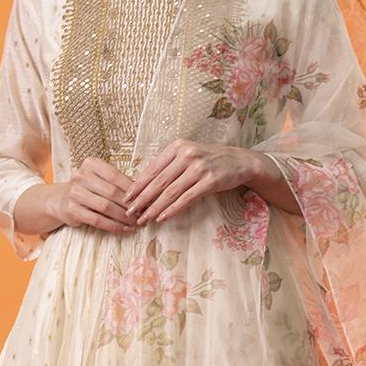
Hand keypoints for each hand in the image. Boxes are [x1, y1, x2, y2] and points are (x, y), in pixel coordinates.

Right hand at [57, 156, 138, 234]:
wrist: (62, 200)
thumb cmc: (89, 188)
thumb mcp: (102, 179)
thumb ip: (121, 181)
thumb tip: (144, 187)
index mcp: (91, 164)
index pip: (115, 175)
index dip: (131, 189)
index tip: (144, 199)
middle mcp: (80, 176)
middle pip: (111, 192)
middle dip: (129, 205)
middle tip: (142, 213)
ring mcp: (74, 193)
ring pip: (105, 207)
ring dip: (123, 217)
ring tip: (135, 222)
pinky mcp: (72, 210)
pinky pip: (97, 220)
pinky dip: (114, 226)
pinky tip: (125, 229)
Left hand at [122, 141, 256, 224]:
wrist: (239, 161)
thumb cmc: (209, 160)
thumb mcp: (187, 156)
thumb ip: (168, 167)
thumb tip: (143, 184)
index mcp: (177, 147)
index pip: (152, 168)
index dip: (138, 185)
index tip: (126, 198)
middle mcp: (186, 155)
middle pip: (159, 181)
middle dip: (142, 199)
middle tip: (130, 212)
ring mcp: (199, 168)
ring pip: (170, 191)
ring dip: (155, 207)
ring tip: (144, 219)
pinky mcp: (209, 181)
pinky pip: (186, 198)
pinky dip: (173, 209)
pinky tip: (162, 217)